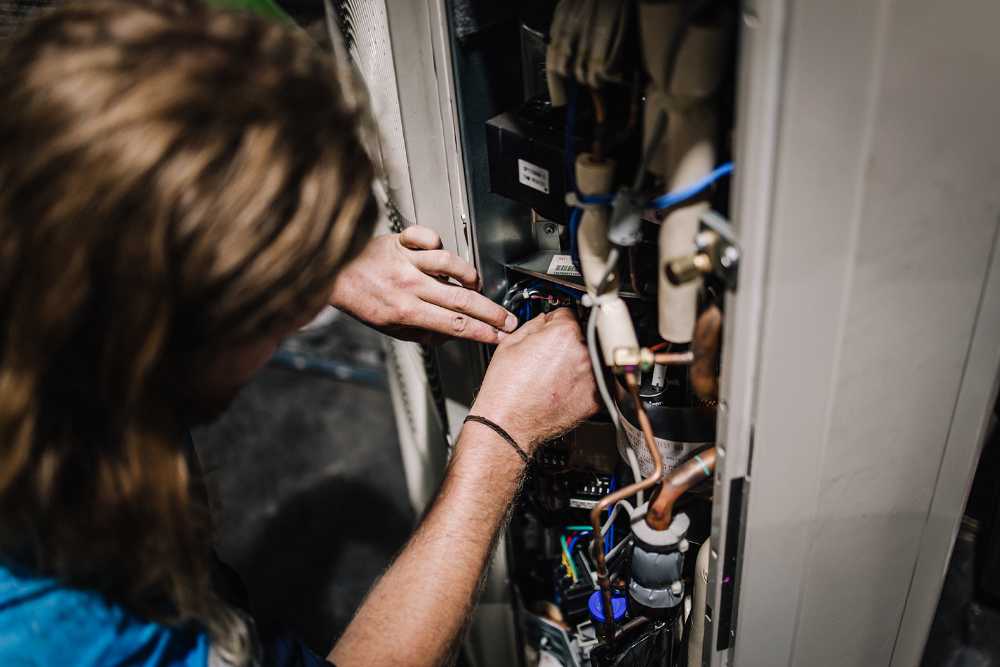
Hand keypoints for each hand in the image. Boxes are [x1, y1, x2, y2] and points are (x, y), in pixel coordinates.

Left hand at [329, 226, 516, 343]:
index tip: (498, 336)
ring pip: (450, 264)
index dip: (481, 332)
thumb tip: (448, 335)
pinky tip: (441, 250)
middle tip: (506, 318)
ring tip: (475, 284)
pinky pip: (426, 236)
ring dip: (469, 275)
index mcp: (405, 311)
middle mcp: (409, 285)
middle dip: (490, 312)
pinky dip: (437, 241)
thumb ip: (420, 333)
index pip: (454, 324)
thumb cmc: (359, 300)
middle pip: (460, 298)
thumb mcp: (389, 329)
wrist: (331, 273)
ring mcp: (406, 261)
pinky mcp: (400, 241)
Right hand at [471, 308, 598, 452]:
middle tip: (549, 356)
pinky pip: (595, 381)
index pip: (568, 313)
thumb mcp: (511, 344)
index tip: (551, 331)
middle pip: (582, 335)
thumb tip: (545, 320)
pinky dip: (584, 382)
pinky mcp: (597, 398)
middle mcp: (584, 353)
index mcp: (564, 333)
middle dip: (568, 341)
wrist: (508, 425)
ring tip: (555, 373)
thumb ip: (534, 324)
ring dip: (578, 361)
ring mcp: (594, 377)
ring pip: (591, 358)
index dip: (555, 322)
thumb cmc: (506, 390)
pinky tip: (564, 387)